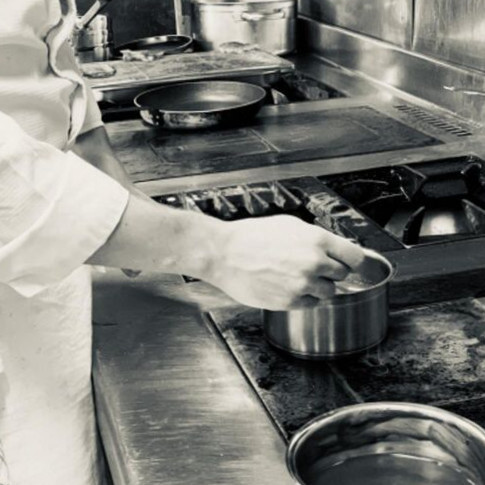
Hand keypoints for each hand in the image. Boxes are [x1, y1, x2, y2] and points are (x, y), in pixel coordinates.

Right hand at [208, 215, 364, 310]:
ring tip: (296, 277)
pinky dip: (303, 297)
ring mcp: (302, 285)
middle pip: (342, 275)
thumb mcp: (289, 225)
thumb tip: (335, 248)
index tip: (349, 263)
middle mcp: (314, 263)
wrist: (223, 254)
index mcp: (317, 240)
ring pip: (328, 292)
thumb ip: (316, 238)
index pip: (355, 256)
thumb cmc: (252, 236)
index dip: (352, 260)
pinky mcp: (290, 302)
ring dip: (318, 287)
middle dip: (331, 271)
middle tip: (312, 267)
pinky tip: (286, 286)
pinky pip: (310, 304)